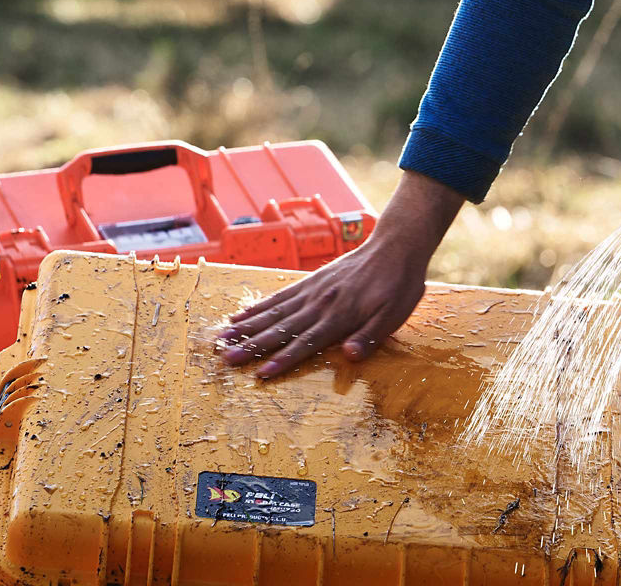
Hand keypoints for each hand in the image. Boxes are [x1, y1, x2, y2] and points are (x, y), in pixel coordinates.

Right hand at [219, 170, 464, 377]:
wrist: (395, 246)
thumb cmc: (399, 285)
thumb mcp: (395, 314)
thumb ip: (370, 336)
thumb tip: (349, 356)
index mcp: (340, 315)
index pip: (307, 342)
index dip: (284, 359)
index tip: (261, 374)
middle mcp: (320, 303)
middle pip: (281, 328)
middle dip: (253, 346)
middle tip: (226, 360)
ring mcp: (312, 290)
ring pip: (273, 311)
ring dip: (246, 327)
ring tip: (221, 339)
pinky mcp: (310, 280)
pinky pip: (279, 296)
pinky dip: (257, 306)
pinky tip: (240, 315)